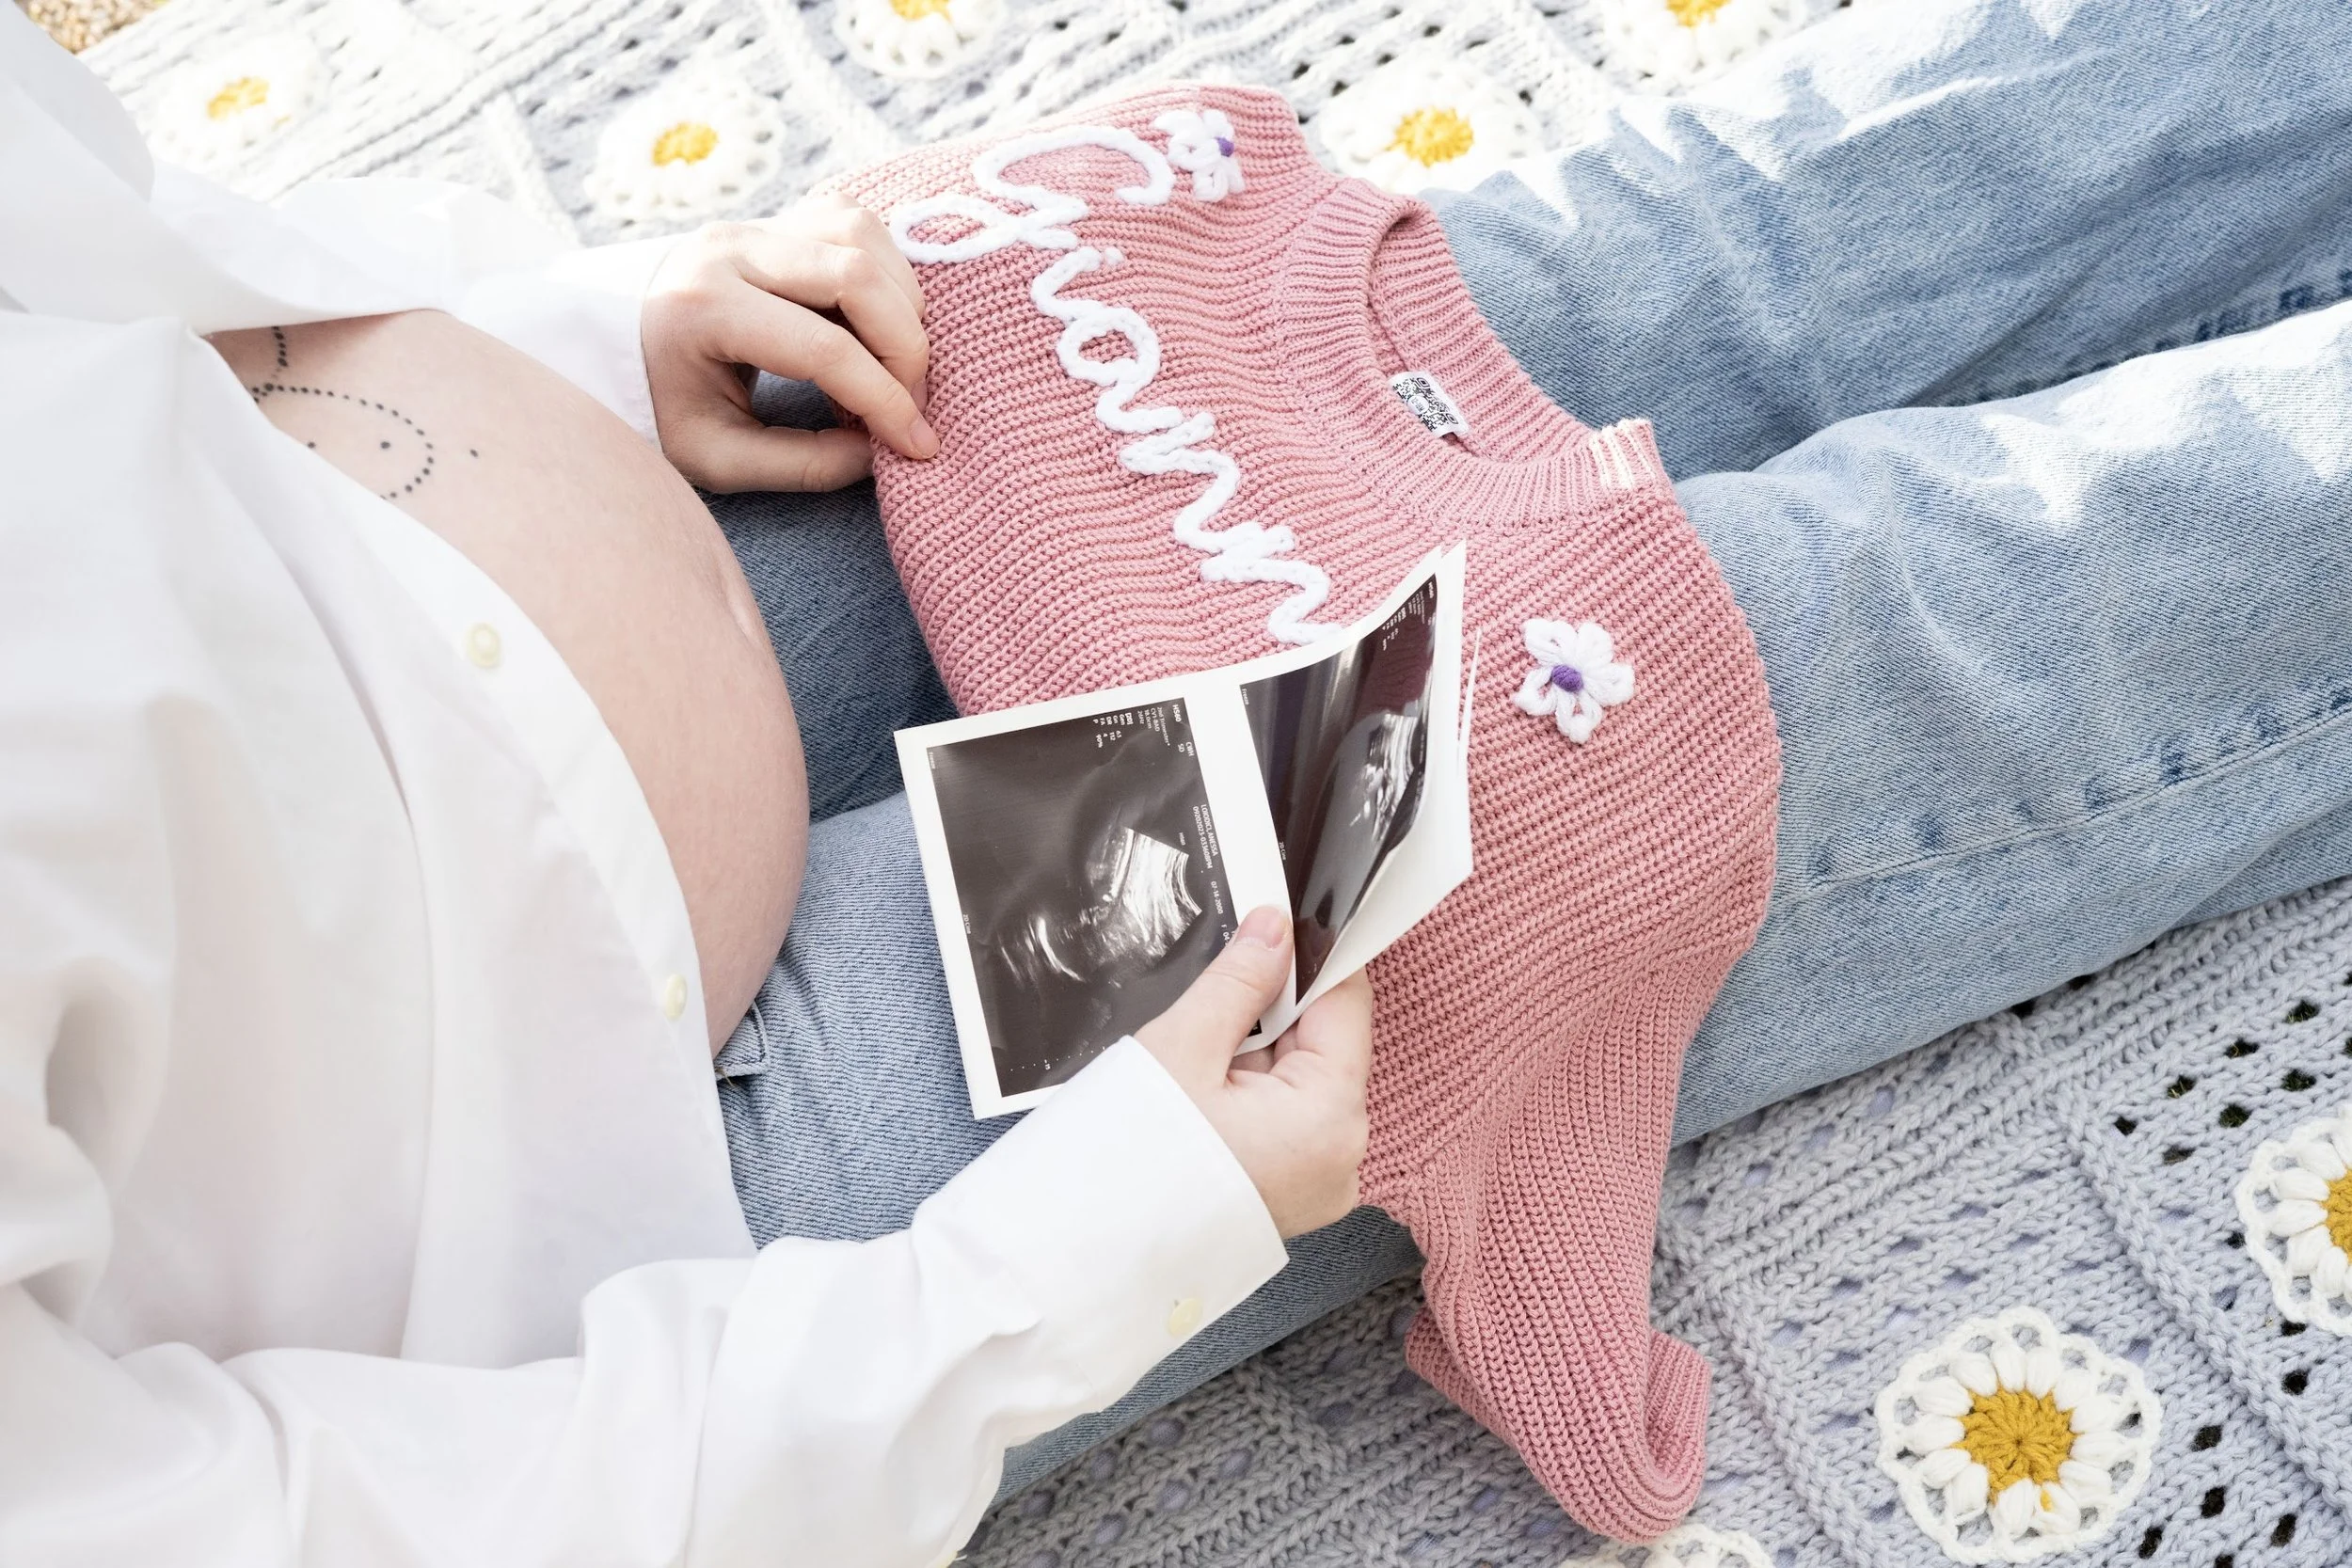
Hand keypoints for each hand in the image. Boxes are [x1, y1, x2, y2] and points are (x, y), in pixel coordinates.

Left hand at [640, 192, 939, 492]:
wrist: (618, 340)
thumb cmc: (665, 404)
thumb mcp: (715, 457)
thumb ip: (800, 465)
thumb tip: (878, 454)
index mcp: (704, 310)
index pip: (823, 349)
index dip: (884, 401)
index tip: (916, 445)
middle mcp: (730, 251)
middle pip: (854, 277)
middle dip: (905, 348)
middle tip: (912, 402)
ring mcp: (756, 224)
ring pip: (862, 237)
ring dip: (901, 303)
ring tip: (895, 363)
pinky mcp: (778, 217)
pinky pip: (855, 224)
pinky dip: (886, 272)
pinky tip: (879, 322)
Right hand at [1137, 907, 1373, 1237]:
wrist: (1086, 1253)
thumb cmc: (1132, 1165)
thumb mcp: (1183, 1050)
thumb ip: (1239, 982)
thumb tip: (1274, 930)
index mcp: (1331, 1116)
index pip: (1347, 1004)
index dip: (1312, 958)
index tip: (1275, 929)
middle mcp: (1343, 1156)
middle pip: (1325, 1044)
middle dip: (1273, 1014)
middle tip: (1214, 1006)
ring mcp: (1320, 1183)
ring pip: (1304, 1081)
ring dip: (1258, 1057)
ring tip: (1199, 1067)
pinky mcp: (1292, 1196)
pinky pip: (1288, 1121)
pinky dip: (1253, 1097)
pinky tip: (1206, 1100)